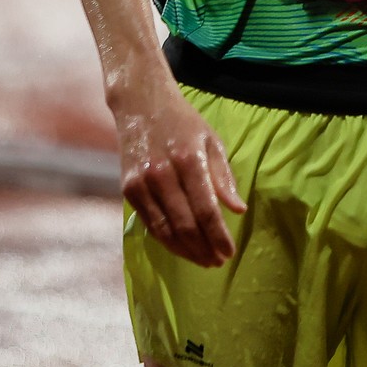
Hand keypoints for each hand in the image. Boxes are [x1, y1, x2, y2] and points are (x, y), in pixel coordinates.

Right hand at [113, 78, 245, 267]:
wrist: (141, 104)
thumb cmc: (183, 122)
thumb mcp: (211, 141)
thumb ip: (223, 177)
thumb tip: (238, 210)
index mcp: (188, 160)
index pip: (206, 209)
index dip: (218, 235)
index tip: (230, 252)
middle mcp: (162, 173)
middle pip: (186, 224)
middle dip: (204, 248)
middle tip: (218, 262)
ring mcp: (142, 182)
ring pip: (165, 229)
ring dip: (185, 250)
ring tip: (203, 261)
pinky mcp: (128, 189)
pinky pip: (149, 223)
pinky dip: (166, 240)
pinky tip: (181, 247)